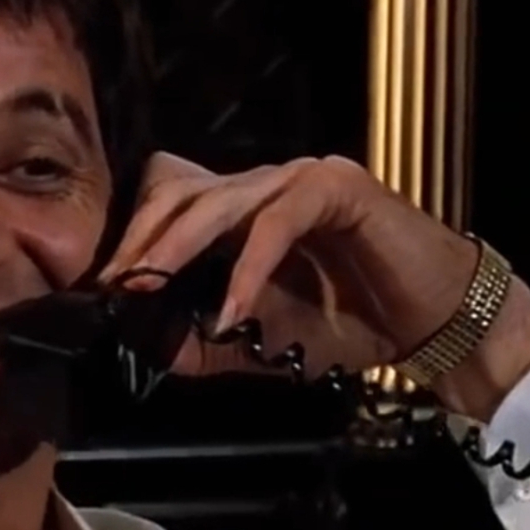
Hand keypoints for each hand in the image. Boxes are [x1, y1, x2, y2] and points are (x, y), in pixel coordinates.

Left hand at [100, 153, 529, 414]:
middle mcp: (261, 188)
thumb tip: (146, 348)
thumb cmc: (346, 327)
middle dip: (138, 238)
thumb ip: (203, 345)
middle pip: (178, 190)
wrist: (428, 325)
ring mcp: (298, 180)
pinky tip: (231, 311)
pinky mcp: (336, 188)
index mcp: (237, 216)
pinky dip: (248, 269)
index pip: (166, 203)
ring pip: (219, 199)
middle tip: (110, 284)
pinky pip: (276, 223)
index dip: (132, 238)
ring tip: (146, 287)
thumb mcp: (258, 346)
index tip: (101, 287)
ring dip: (177, 246)